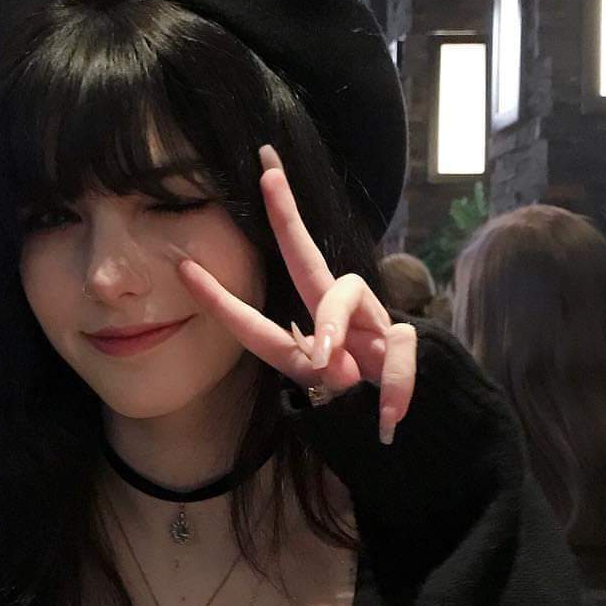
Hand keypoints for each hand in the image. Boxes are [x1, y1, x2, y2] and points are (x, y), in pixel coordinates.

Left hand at [170, 143, 416, 444]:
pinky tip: (388, 415)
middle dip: (285, 216)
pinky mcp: (403, 338)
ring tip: (333, 370)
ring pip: (347, 290)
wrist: (423, 430)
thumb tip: (330, 359)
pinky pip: (397, 349)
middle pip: (305, 260)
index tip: (183, 267)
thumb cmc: (364, 418)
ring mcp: (370, 324)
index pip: (253, 323)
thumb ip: (328, 382)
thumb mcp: (336, 408)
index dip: (219, 298)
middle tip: (266, 175)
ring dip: (334, 323)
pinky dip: (394, 385)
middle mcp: (335, 322)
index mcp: (305, 344)